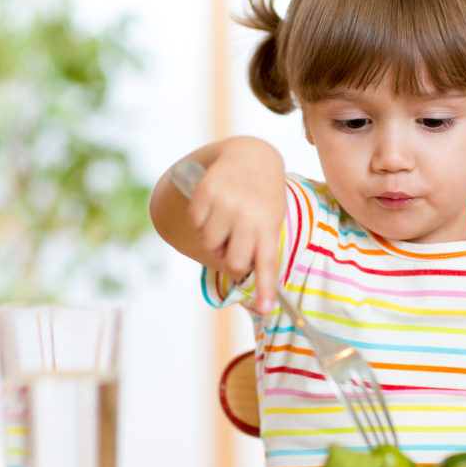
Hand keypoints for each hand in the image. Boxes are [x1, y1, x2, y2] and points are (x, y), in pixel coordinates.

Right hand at [183, 138, 285, 314]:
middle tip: (233, 247)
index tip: (265, 310)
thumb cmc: (262, 199)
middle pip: (233, 262)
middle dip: (230, 262)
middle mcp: (248, 216)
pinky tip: (214, 206)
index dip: (265, 289)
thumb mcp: (270, 220)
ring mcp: (226, 203)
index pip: (267, 263)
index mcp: (269, 225)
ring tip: (226, 219)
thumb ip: (259, 250)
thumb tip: (247, 288)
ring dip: (214, 238)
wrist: (251, 156)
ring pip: (210, 243)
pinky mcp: (205, 191)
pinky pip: (195, 222)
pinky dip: (201, 219)